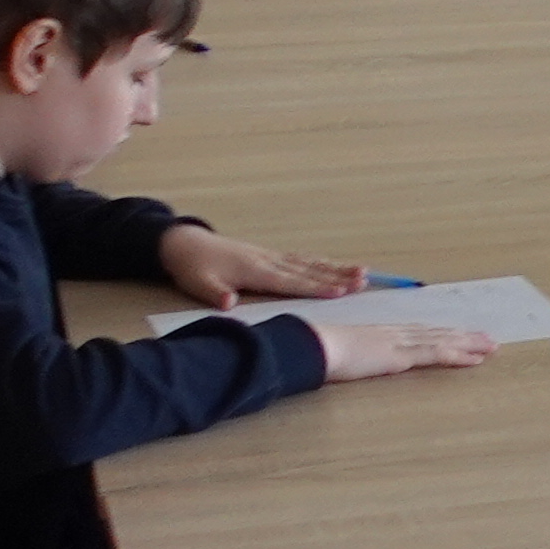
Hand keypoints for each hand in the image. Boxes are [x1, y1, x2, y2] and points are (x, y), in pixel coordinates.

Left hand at [153, 224, 364, 307]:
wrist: (184, 244)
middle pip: (310, 270)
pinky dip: (322, 263)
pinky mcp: (270, 256)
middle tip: (364, 280)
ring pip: (310, 263)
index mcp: (255, 271)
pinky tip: (336, 266)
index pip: (292, 282)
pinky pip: (302, 259)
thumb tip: (229, 304)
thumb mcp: (198, 285)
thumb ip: (215, 294)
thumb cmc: (193, 267)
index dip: (317, 287)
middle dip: (338, 275)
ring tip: (362, 272)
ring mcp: (271, 257)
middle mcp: (269, 262)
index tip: (341, 292)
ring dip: (337, 268)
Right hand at [310, 316, 496, 380]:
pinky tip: (475, 360)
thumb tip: (344, 361)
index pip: (420, 332)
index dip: (442, 333)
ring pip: (443, 341)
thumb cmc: (318, 352)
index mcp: (382, 334)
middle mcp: (396, 334)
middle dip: (464, 336)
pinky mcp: (401, 356)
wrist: (312, 347)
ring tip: (492, 346)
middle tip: (488, 339)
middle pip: (437, 333)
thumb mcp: (338, 354)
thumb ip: (348, 357)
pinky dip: (457, 356)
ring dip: (469, 344)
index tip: (460, 334)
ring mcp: (400, 343)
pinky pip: (436, 355)